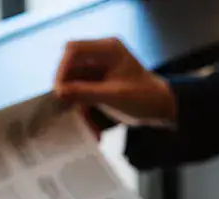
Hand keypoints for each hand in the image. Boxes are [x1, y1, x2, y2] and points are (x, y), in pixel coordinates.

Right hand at [54, 38, 176, 124]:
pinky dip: (84, 110)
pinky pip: (82, 94)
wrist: (159, 108)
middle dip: (66, 88)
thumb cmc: (143, 99)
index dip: (62, 69)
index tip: (59, 92)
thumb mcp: (114, 97)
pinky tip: (93, 129)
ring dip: (75, 104)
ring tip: (83, 124)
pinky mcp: (97, 83)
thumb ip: (85, 92)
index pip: (74, 50)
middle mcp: (100, 55)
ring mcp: (98, 69)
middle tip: (63, 108)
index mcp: (108, 49)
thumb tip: (59, 92)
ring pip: (74, 82)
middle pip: (71, 65)